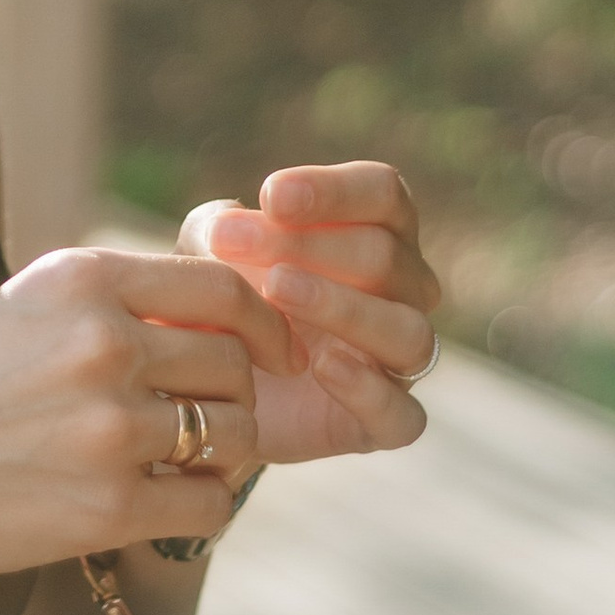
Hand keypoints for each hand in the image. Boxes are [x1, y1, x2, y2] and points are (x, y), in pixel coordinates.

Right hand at [0, 242, 295, 596]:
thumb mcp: (19, 310)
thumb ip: (105, 306)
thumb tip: (200, 316)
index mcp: (82, 282)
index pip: (221, 289)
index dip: (265, 322)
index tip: (273, 349)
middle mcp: (104, 344)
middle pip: (235, 365)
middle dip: (236, 395)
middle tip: (210, 417)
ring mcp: (110, 427)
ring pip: (234, 435)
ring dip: (224, 452)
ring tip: (185, 461)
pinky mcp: (109, 505)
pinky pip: (209, 505)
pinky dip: (202, 507)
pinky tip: (168, 504)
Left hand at [178, 160, 441, 469]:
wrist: (212, 387)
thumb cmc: (227, 297)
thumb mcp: (209, 251)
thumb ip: (218, 227)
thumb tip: (230, 221)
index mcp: (378, 233)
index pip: (383, 194)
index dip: (334, 191)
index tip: (271, 195)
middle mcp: (403, 292)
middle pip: (386, 256)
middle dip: (307, 243)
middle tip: (231, 242)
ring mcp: (400, 360)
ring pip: (406, 330)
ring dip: (342, 306)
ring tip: (276, 290)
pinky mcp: (387, 423)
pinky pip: (403, 412)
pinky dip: (368, 388)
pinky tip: (320, 365)